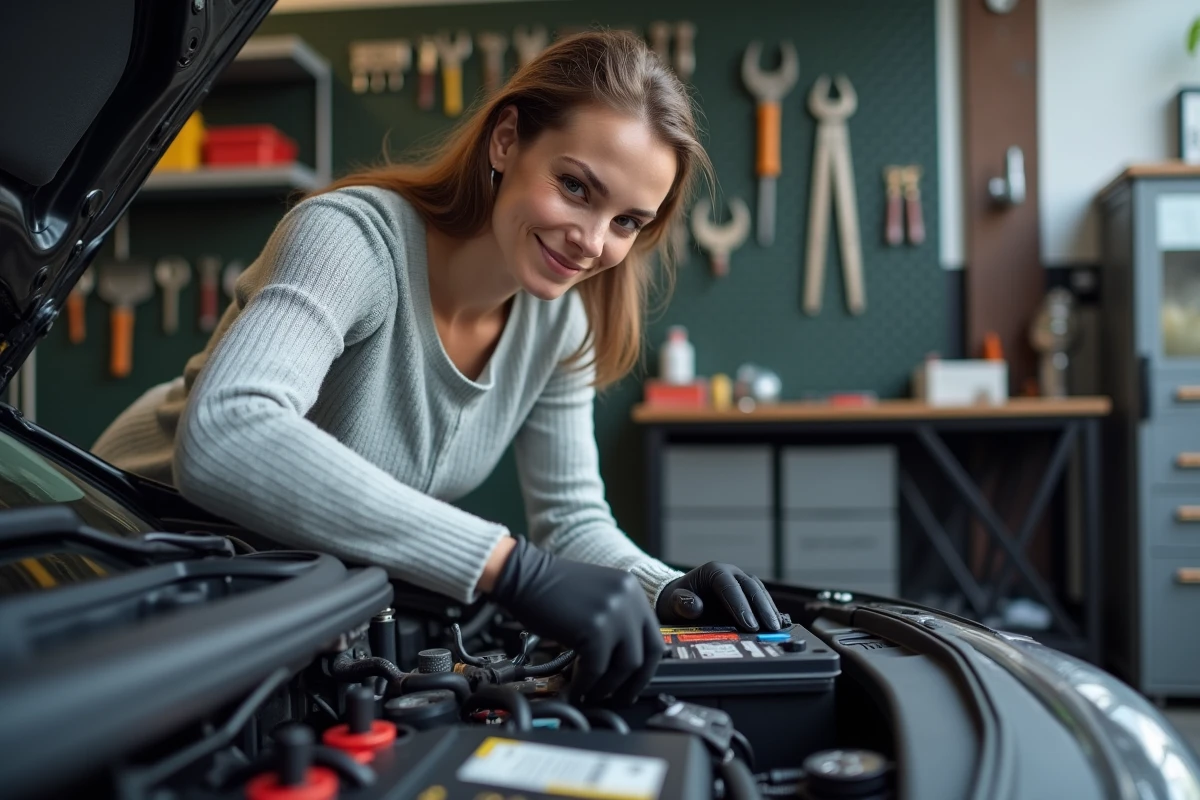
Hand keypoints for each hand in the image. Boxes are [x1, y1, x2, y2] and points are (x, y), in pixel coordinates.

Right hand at [488, 538, 662, 705]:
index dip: (646, 666)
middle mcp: (630, 599)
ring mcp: (614, 613)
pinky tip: (575, 689)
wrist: (523, 575)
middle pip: (648, 654)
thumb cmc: (551, 589)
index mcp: (632, 590)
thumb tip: (623, 659)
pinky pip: (597, 669)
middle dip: (634, 683)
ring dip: (608, 687)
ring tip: (592, 693)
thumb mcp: (596, 596)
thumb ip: (616, 619)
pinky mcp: (595, 629)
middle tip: (620, 698)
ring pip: (626, 666)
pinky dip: (585, 685)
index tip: (634, 682)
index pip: (653, 636)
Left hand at [655, 562, 782, 631]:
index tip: (750, 624)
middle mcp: (730, 572)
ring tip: (776, 628)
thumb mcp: (673, 603)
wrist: (679, 599)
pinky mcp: (747, 592)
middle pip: (750, 587)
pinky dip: (769, 609)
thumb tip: (695, 606)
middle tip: (770, 628)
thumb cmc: (676, 601)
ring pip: (759, 591)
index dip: (740, 605)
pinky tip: (776, 624)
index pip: (729, 586)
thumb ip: (682, 603)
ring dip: (768, 609)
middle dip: (761, 608)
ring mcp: (740, 581)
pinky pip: (761, 598)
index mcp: (713, 571)